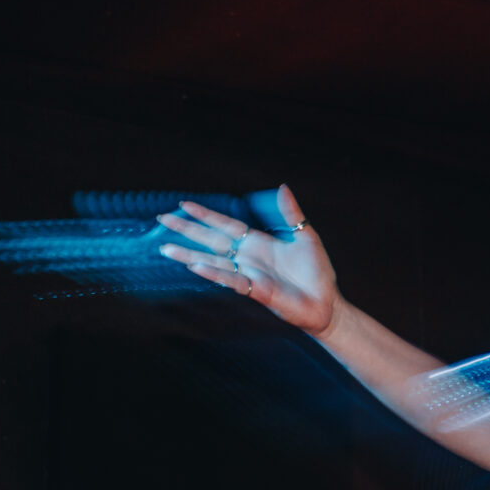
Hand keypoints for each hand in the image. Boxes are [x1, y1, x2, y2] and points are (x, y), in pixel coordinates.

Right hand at [157, 187, 339, 335]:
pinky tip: (196, 266)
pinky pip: (231, 280)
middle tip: (162, 219)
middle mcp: (249, 258)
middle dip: (188, 230)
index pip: (226, 225)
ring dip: (190, 255)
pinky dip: (214, 273)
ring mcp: (250, 274)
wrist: (327, 302)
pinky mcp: (257, 291)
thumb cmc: (317, 272)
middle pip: (212, 241)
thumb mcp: (306, 236)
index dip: (206, 215)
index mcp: (258, 243)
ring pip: (214, 262)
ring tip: (166, 249)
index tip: (184, 204)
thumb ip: (292, 213)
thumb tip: (282, 187)